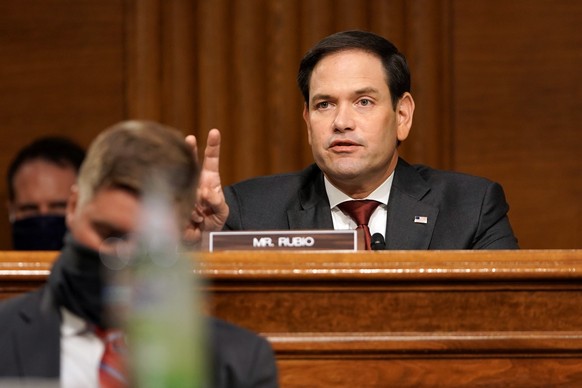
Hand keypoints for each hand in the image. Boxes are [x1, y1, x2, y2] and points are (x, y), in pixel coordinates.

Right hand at [183, 128, 228, 244]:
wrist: (198, 238)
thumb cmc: (212, 222)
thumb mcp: (221, 213)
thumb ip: (218, 202)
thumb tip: (207, 192)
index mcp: (210, 180)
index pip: (211, 160)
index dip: (212, 146)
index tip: (214, 132)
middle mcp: (195, 181)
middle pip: (192, 161)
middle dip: (190, 150)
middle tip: (189, 139)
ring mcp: (184, 189)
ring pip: (189, 188)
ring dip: (197, 204)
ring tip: (201, 216)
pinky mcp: (174, 201)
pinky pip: (182, 203)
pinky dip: (191, 214)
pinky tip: (193, 220)